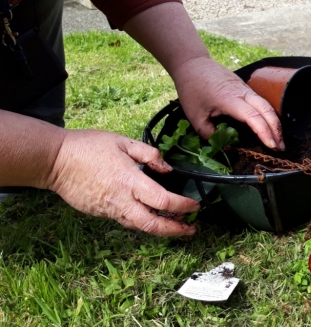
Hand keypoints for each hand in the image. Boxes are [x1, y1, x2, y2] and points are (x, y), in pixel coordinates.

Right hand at [46, 130, 199, 235]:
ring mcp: (109, 209)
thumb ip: (150, 154)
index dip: (183, 206)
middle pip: (153, 224)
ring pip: (139, 226)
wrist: (55, 160)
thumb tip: (167, 169)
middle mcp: (121, 200)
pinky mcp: (100, 212)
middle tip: (191, 229)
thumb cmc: (89, 147)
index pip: (163, 200)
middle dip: (175, 230)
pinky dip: (142, 222)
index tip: (195, 205)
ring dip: (160, 229)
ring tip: (177, 226)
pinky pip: (125, 221)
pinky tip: (151, 216)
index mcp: (130, 180)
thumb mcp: (124, 142)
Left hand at [172, 57, 285, 149]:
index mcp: (229, 99)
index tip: (271, 146)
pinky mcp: (246, 88)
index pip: (253, 116)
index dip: (264, 132)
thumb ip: (210, 134)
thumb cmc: (193, 89)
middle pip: (267, 110)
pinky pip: (261, 102)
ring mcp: (246, 89)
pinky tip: (269, 127)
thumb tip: (225, 145)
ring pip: (267, 105)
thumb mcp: (195, 117)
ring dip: (275, 123)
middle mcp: (242, 92)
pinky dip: (269, 116)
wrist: (193, 64)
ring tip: (278, 141)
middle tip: (280, 148)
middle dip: (277, 130)